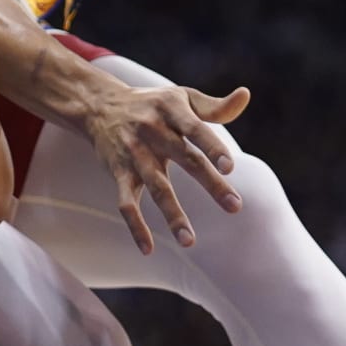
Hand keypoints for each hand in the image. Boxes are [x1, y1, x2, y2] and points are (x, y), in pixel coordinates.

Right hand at [85, 80, 251, 253]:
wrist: (99, 105)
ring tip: (190, 242)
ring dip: (172, 214)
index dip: (212, 147)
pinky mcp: (118, 172)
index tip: (230, 167)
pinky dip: (135, 226)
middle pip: (185, 158)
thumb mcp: (181, 98)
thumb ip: (214, 106)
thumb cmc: (153, 104)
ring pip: (156, 186)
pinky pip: (126, 202)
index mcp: (171, 110)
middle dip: (210, 183)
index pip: (195, 129)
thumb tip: (245, 96)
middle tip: (235, 206)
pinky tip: (148, 249)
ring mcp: (134, 153)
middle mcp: (152, 131)